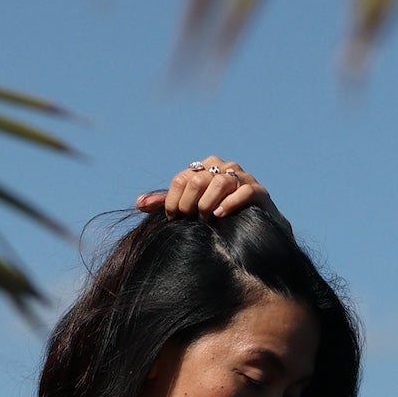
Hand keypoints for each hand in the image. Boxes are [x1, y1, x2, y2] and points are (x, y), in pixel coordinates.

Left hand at [136, 157, 291, 232]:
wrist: (255, 229)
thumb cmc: (218, 217)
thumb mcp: (190, 209)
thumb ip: (167, 204)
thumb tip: (138, 204)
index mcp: (205, 168)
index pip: (181, 178)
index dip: (173, 200)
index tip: (173, 219)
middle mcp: (224, 167)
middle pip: (198, 179)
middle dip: (189, 203)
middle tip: (190, 220)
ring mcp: (243, 177)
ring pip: (219, 182)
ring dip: (207, 204)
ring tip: (205, 220)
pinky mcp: (259, 191)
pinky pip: (243, 190)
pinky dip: (229, 203)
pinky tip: (219, 216)